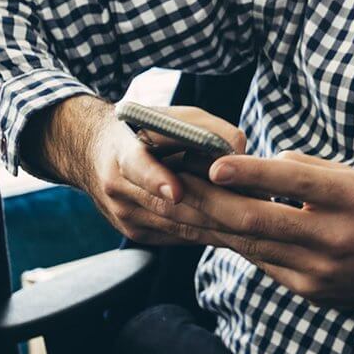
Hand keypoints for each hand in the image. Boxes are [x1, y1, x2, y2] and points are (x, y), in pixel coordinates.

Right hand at [32, 96, 247, 244]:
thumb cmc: (143, 128)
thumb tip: (239, 148)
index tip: (176, 191)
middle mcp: (118, 188)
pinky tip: (243, 232)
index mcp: (121, 151)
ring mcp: (126, 216)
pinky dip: (212, 234)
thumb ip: (203, 127)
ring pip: (179, 226)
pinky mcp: (138, 234)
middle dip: (215, 210)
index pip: (136, 166)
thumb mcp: (168, 116)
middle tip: (257, 210)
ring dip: (221, 227)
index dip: (156, 179)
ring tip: (260, 223)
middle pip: (168, 205)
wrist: (93, 154)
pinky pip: (181, 237)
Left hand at [168, 151, 353, 309]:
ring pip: (252, 244)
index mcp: (350, 199)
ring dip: (211, 224)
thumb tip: (259, 166)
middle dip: (211, 201)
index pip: (295, 181)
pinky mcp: (309, 291)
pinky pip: (264, 262)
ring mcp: (319, 271)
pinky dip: (236, 243)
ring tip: (180, 205)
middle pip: (260, 219)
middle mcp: (333, 238)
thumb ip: (308, 169)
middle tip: (176, 183)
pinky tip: (211, 229)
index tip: (215, 163)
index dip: (252, 172)